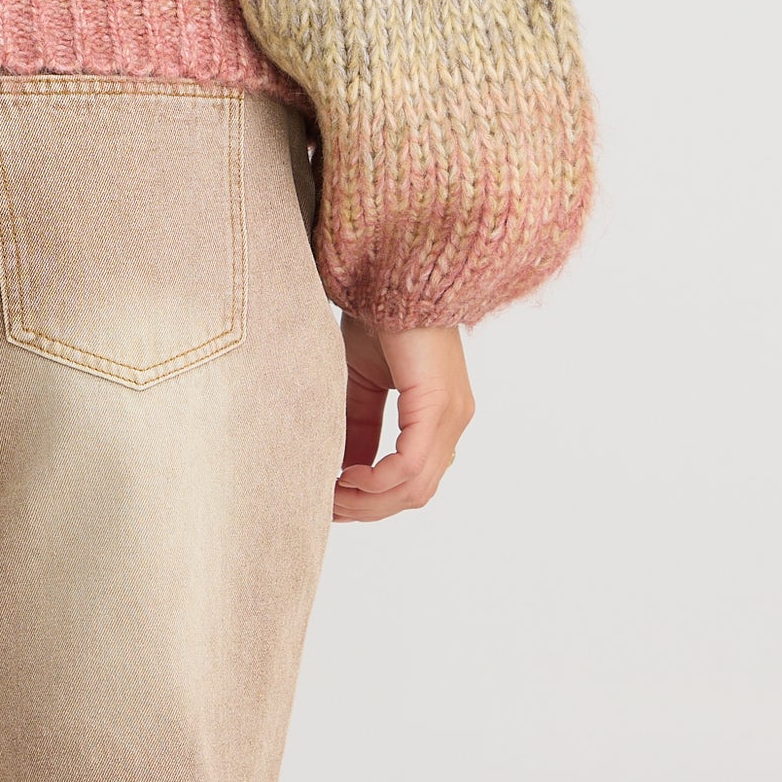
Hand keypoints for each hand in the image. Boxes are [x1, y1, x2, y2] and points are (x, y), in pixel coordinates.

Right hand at [333, 316, 472, 521]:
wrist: (391, 273)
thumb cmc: (379, 317)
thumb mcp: (363, 382)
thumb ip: (359, 426)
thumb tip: (343, 470)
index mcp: (439, 416)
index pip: (415, 479)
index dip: (375, 500)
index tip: (335, 503)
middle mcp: (453, 422)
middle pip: (415, 493)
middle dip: (368, 508)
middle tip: (328, 507)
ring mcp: (450, 416)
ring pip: (414, 487)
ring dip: (369, 500)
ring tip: (332, 495)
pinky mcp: (438, 407)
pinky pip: (410, 466)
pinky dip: (376, 480)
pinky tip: (347, 476)